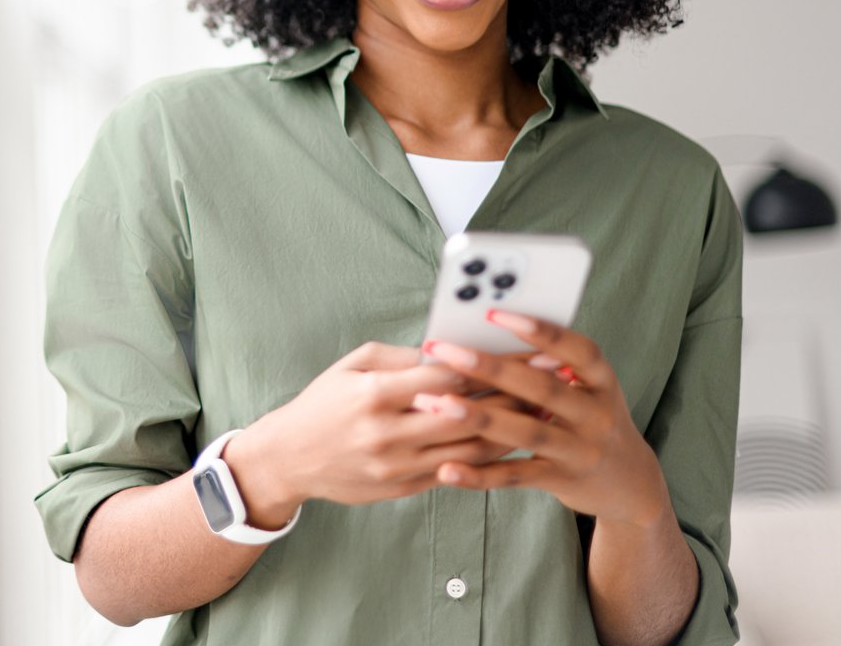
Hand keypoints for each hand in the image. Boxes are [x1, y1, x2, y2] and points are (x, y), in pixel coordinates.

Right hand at [221, 340, 516, 527]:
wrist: (290, 458)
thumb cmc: (322, 403)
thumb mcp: (352, 365)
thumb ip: (401, 357)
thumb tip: (448, 351)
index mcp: (373, 393)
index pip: (444, 376)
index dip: (490, 363)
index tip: (525, 351)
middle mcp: (387, 432)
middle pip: (466, 415)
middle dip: (514, 396)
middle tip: (551, 380)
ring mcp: (396, 466)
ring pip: (468, 451)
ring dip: (510, 432)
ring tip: (542, 412)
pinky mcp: (403, 488)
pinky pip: (456, 474)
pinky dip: (488, 459)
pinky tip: (511, 442)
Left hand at [414, 310, 672, 526]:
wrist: (632, 485)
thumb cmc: (591, 421)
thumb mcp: (587, 389)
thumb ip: (549, 367)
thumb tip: (489, 332)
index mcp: (602, 382)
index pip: (579, 351)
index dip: (542, 331)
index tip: (495, 313)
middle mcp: (596, 415)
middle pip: (542, 388)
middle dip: (489, 368)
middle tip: (442, 351)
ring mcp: (580, 450)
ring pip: (526, 432)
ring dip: (477, 417)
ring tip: (435, 404)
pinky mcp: (561, 480)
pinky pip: (516, 476)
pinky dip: (480, 475)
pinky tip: (446, 468)